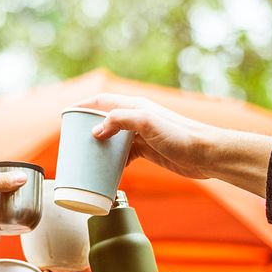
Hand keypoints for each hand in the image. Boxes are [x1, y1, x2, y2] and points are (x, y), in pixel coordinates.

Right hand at [73, 94, 220, 179]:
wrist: (205, 154)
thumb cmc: (180, 136)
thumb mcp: (147, 123)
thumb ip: (120, 120)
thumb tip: (95, 130)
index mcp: (135, 106)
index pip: (101, 101)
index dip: (82, 106)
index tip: (66, 115)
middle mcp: (137, 118)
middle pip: (105, 119)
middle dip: (87, 127)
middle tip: (71, 141)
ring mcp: (142, 135)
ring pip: (113, 138)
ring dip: (99, 146)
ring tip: (84, 157)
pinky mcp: (148, 150)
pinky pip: (124, 154)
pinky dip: (113, 161)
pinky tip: (106, 171)